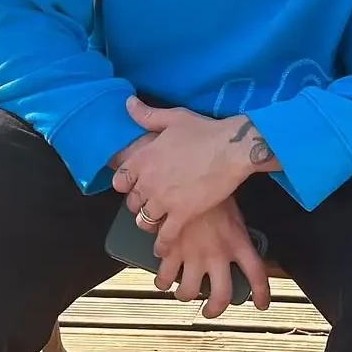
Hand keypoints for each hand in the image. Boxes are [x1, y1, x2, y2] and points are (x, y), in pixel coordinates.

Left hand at [109, 97, 276, 241]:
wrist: (232, 149)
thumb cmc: (205, 131)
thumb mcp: (174, 118)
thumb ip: (147, 115)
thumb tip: (128, 103)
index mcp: (143, 158)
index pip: (119, 179)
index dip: (126, 184)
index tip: (134, 185)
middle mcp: (148, 182)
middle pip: (132, 202)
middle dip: (139, 203)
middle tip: (150, 203)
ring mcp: (164, 200)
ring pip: (144, 220)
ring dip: (149, 222)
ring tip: (156, 222)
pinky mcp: (182, 215)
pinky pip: (165, 236)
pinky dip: (162, 244)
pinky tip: (162, 248)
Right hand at [152, 198, 270, 318]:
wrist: (187, 174)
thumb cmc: (212, 186)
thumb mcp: (232, 209)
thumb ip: (234, 230)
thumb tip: (235, 240)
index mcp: (238, 242)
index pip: (257, 274)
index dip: (260, 294)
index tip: (260, 305)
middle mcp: (217, 254)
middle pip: (222, 295)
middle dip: (215, 309)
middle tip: (210, 311)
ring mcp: (193, 254)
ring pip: (188, 291)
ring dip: (184, 294)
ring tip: (182, 291)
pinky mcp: (171, 250)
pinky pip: (164, 275)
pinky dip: (162, 279)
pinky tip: (162, 276)